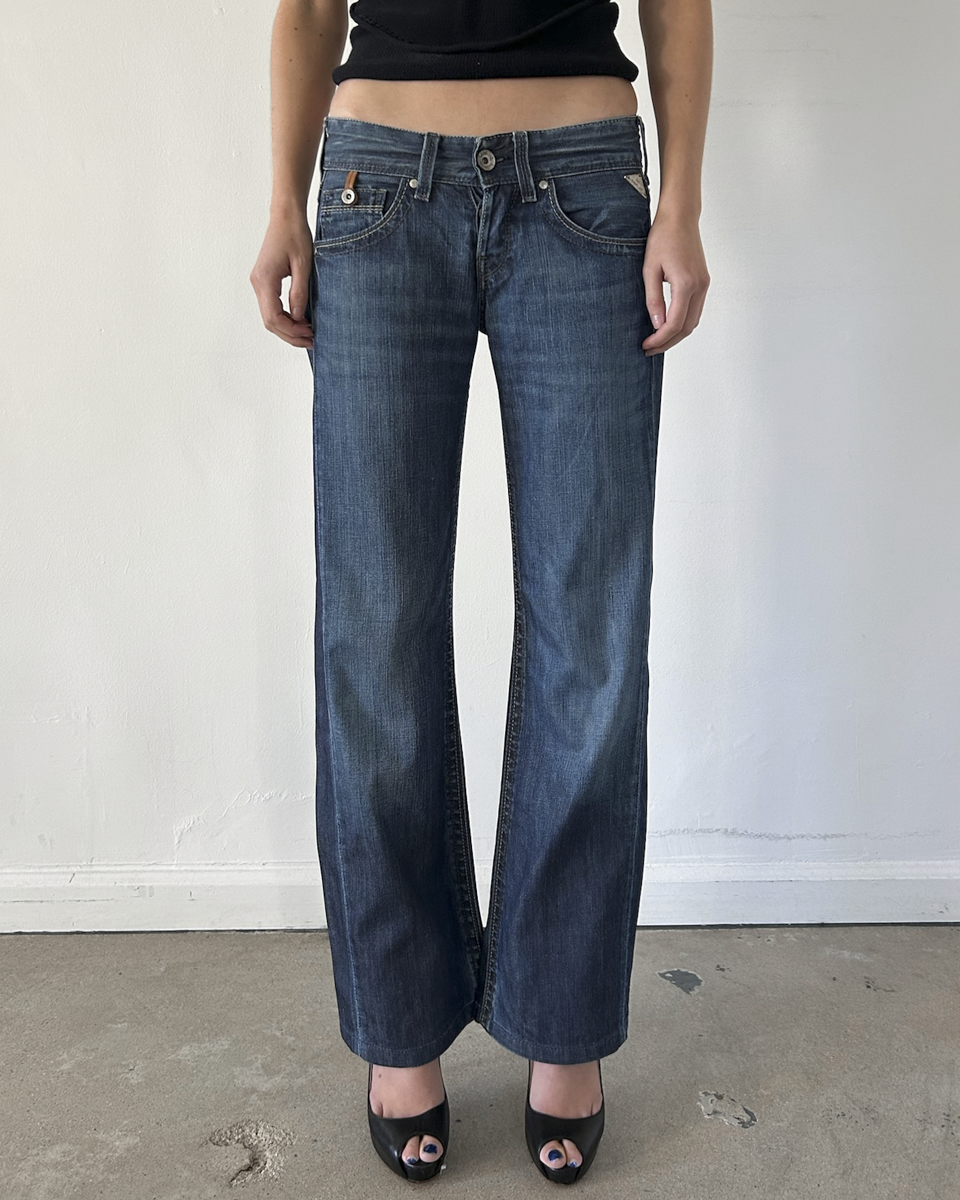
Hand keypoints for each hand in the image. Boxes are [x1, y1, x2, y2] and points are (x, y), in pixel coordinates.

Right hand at [249, 213, 314, 347]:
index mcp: (265, 279)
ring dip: (288, 328)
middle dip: (290, 335)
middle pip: (270, 321)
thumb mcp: (303, 265)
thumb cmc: (295, 235)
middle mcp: (257, 283)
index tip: (309, 334)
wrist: (285, 217)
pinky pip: (271, 307)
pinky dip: (285, 318)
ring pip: (269, 316)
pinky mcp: (264, 281)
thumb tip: (298, 317)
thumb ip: (299, 293)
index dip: (291, 331)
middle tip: (311, 340)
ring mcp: (259, 283)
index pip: (273, 317)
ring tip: (308, 332)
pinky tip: (300, 320)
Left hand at [641, 211, 709, 354]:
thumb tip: (657, 324)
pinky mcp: (703, 282)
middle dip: (668, 342)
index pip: (674, 323)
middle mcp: (700, 287)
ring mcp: (704, 284)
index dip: (659, 339)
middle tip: (649, 349)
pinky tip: (667, 325)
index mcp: (686, 284)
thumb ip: (653, 299)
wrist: (680, 217)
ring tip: (656, 341)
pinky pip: (695, 310)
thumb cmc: (663, 238)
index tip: (645, 345)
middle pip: (687, 327)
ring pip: (693, 321)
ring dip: (676, 334)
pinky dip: (683, 322)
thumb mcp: (649, 269)